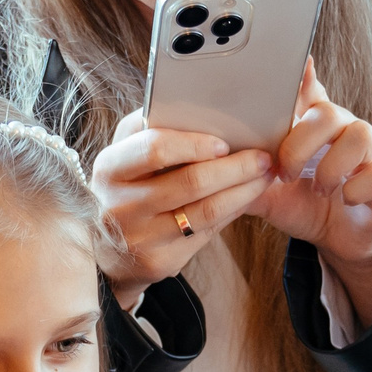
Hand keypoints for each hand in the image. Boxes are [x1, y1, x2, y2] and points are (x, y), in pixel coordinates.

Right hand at [92, 110, 271, 303]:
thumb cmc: (127, 186)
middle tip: (263, 157)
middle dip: (235, 167)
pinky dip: (233, 212)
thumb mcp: (126, 155)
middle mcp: (119, 204)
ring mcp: (138, 237)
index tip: (225, 142)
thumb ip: (155, 130)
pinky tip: (246, 198)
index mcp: (110, 167)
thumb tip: (211, 111)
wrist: (105, 248)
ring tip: (265, 176)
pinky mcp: (159, 261)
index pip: (155, 149)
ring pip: (205, 210)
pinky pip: (207, 233)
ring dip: (244, 191)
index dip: (195, 144)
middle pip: (190, 181)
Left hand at [247, 63, 371, 323]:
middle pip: (327, 113)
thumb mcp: (265, 191)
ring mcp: (370, 155)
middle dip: (300, 142)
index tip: (297, 63)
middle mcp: (343, 131)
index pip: (308, 91)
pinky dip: (358, 187)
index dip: (302, 76)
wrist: (339, 240)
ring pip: (360, 136)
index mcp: (312, 127)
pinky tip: (345, 198)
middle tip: (283, 172)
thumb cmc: (301, 204)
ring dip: (332, 164)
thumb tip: (204, 165)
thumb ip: (241, 174)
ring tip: (319, 187)